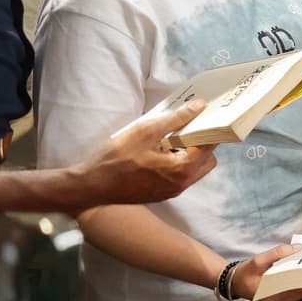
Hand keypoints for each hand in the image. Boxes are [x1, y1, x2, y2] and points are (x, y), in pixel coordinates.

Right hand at [75, 100, 217, 207]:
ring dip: (190, 153)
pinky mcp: (161, 193)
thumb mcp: (146, 131)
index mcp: (182, 169)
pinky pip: (180, 176)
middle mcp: (181, 184)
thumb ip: (176, 119)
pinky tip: (161, 150)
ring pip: (194, 169)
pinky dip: (178, 163)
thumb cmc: (116, 158)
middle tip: (189, 127)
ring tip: (172, 137)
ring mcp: (171, 191)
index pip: (210, 147)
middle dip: (202, 142)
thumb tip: (199, 106)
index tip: (207, 117)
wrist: (91, 186)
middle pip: (206, 159)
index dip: (211, 130)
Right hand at [238, 243, 301, 300]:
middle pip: (300, 291)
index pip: (295, 286)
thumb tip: (297, 248)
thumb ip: (277, 253)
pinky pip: (294, 295)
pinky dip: (300, 285)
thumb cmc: (244, 272)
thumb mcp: (258, 259)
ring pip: (299, 294)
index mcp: (269, 294)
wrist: (234, 283)